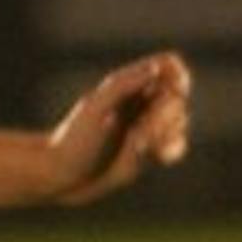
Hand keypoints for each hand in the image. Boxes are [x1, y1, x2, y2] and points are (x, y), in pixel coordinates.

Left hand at [47, 52, 192, 204]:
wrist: (61, 177)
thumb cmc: (72, 139)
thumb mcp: (95, 108)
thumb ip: (124, 85)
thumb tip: (156, 69)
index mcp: (127, 84)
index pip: (168, 65)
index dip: (178, 76)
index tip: (173, 91)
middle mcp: (140, 102)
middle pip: (177, 97)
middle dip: (166, 114)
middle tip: (141, 129)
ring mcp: (147, 127)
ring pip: (180, 121)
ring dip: (168, 133)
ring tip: (139, 145)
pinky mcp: (149, 152)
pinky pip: (176, 145)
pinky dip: (172, 149)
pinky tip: (158, 156)